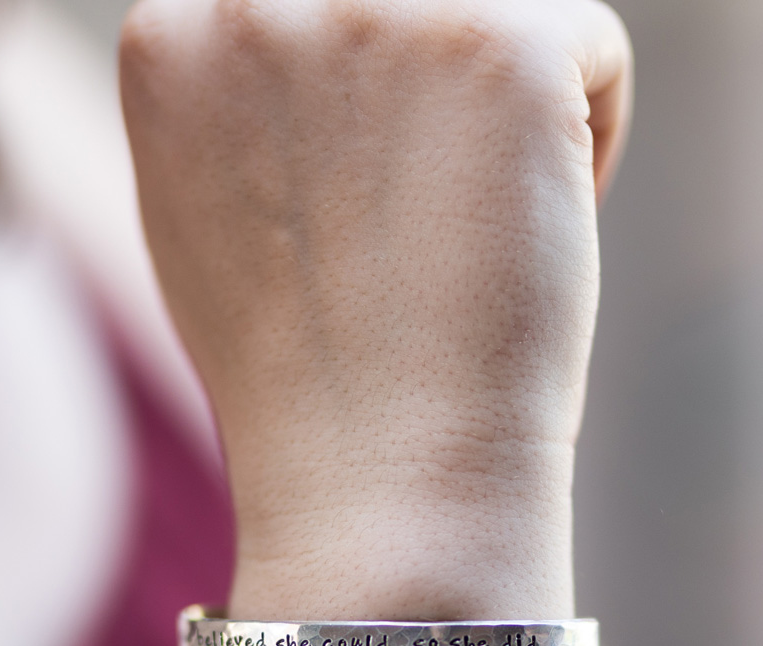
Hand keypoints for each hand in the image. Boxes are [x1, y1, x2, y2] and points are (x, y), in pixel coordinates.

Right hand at [120, 0, 632, 599]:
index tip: (354, 209)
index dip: (354, 105)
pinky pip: (592, 48)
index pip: (309, 2)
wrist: (380, 482)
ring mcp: (378, 9)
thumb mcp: (207, 207)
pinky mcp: (503, 36)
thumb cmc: (304, 377)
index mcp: (170, 31)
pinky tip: (523, 239)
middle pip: (406, 1)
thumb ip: (238, 91)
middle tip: (419, 230)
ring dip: (506, 117)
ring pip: (500, 17)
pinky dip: (587, 148)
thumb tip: (317, 31)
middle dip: (432, 95)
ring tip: (464, 237)